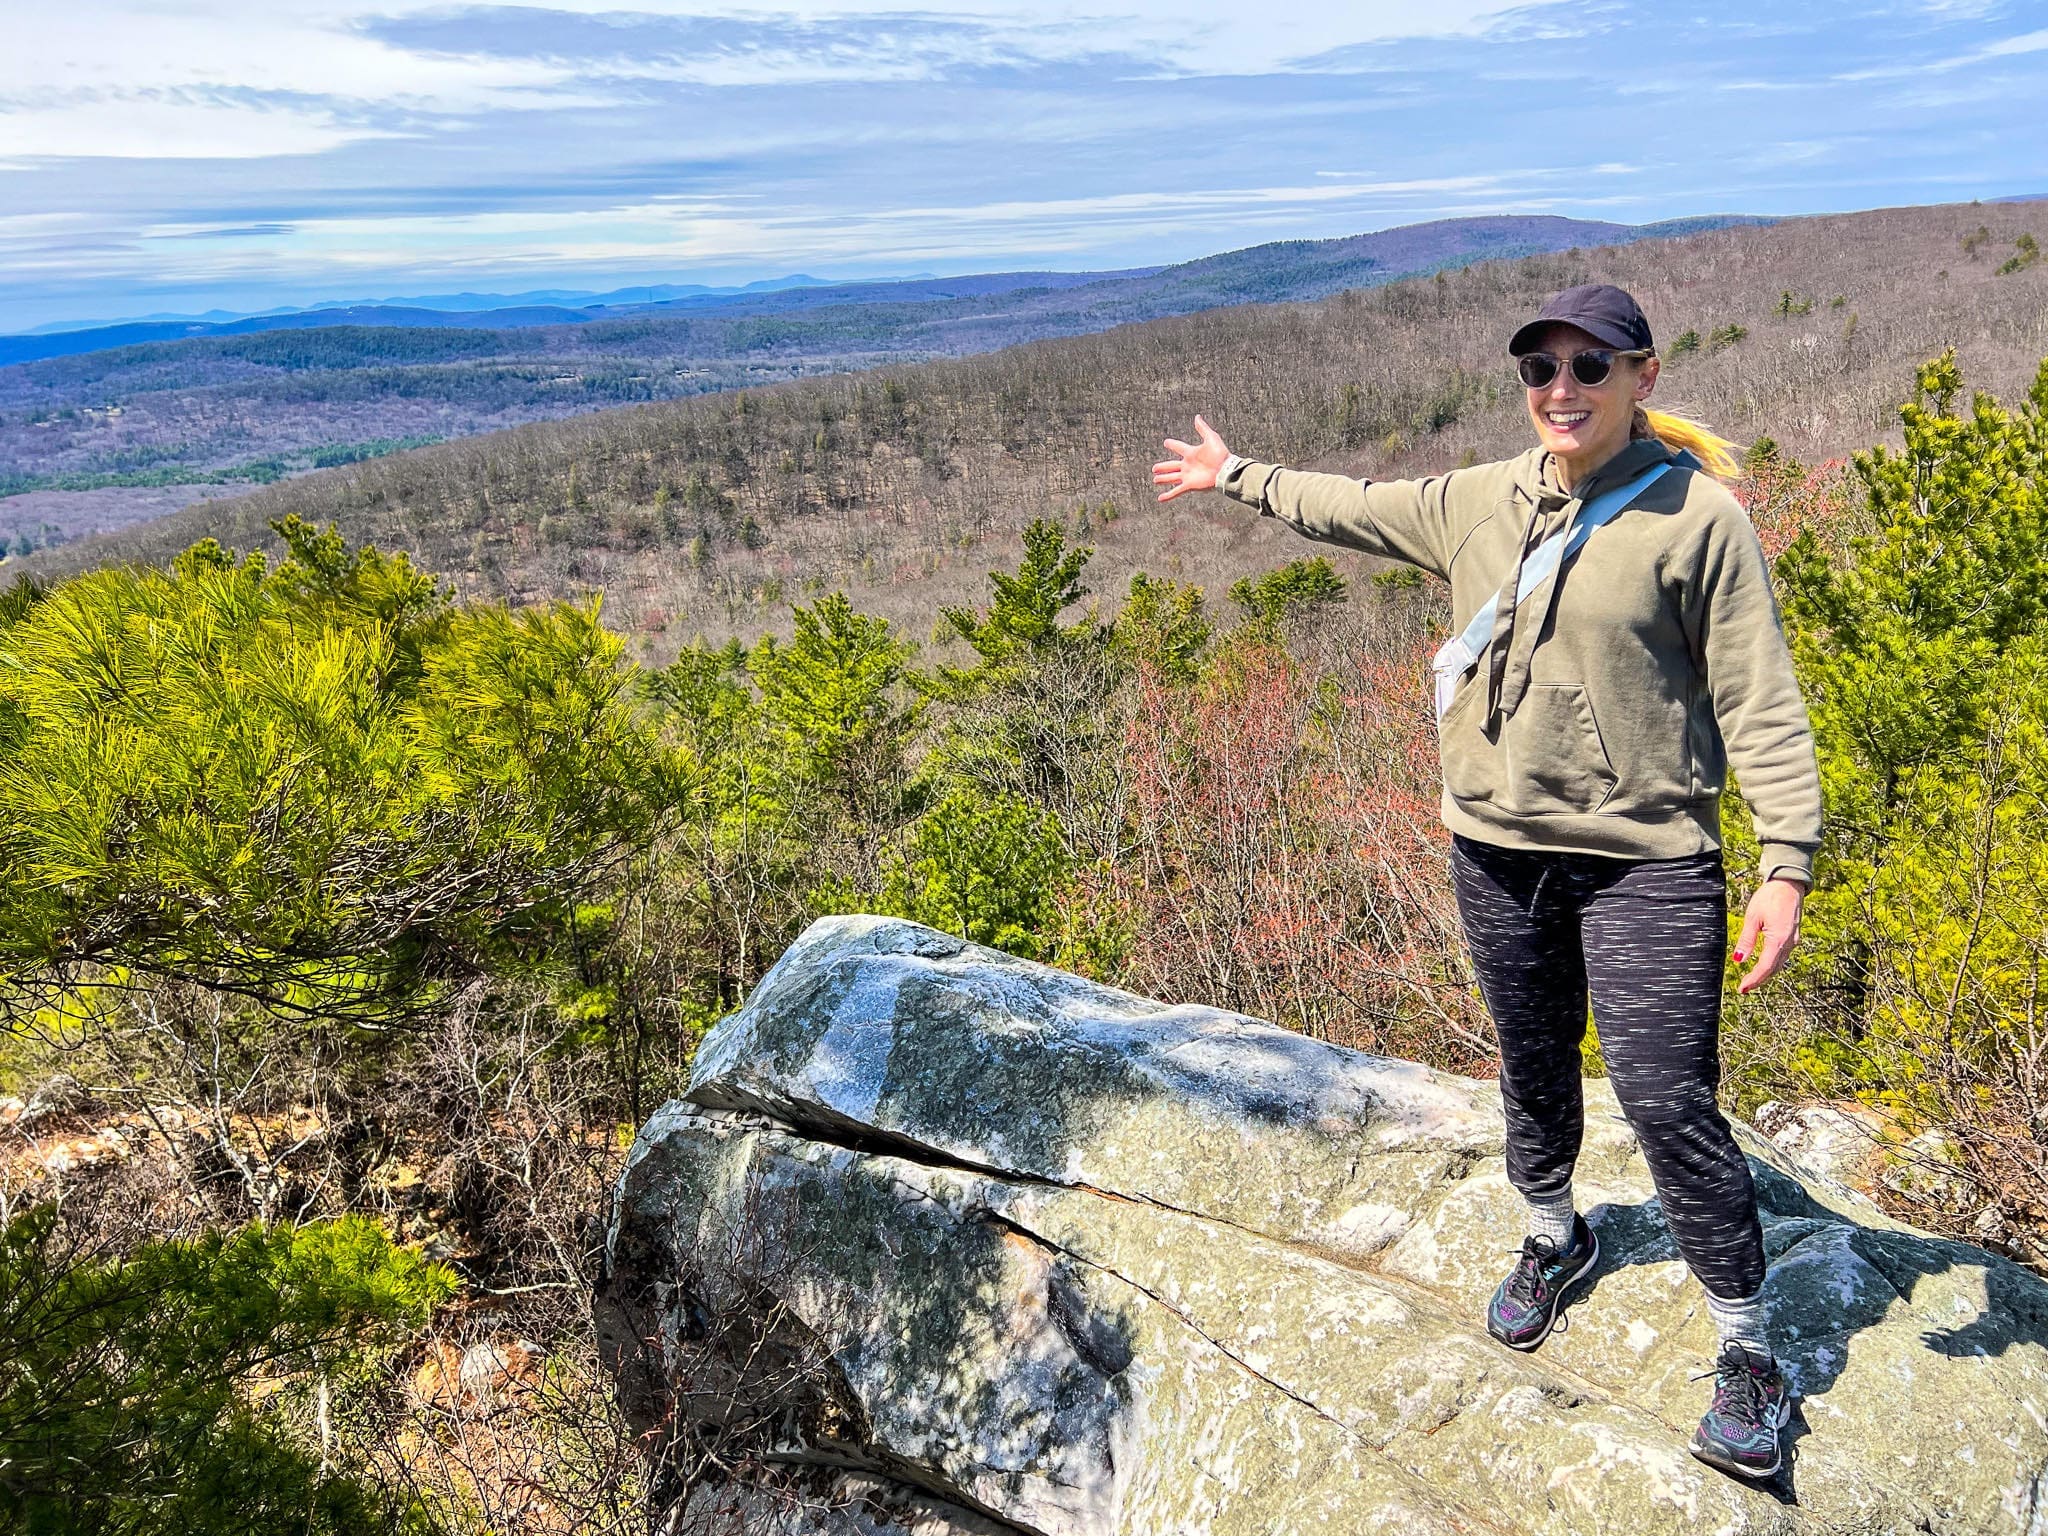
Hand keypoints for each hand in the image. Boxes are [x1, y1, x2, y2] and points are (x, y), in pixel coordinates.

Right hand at [1153, 414, 1230, 502]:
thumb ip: (1203, 428)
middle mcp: (1187, 465)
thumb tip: (1197, 417)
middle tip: (1154, 468)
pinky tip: (1160, 498)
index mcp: (1191, 453)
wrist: (1225, 469)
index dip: (1172, 444)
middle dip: (1163, 467)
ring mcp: (1187, 476)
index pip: (1179, 447)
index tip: (1166, 442)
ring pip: (1171, 478)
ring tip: (1155, 479)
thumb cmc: (1220, 454)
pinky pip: (1176, 491)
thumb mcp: (1211, 438)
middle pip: (1171, 465)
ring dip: (1163, 479)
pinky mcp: (1189, 485)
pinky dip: (1168, 495)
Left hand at [1733, 877, 1805, 993]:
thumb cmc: (1770, 897)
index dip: (1754, 979)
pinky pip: (1783, 955)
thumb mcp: (1752, 918)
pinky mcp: (1793, 936)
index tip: (1742, 988)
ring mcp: (1793, 940)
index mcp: (1778, 939)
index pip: (1765, 967)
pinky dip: (1772, 964)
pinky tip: (1763, 966)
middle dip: (1759, 980)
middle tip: (1744, 988)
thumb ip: (1746, 940)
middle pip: (1773, 968)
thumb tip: (1738, 959)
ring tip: (1751, 980)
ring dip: (1766, 973)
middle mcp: (1789, 942)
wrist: (1789, 884)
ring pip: (1779, 963)